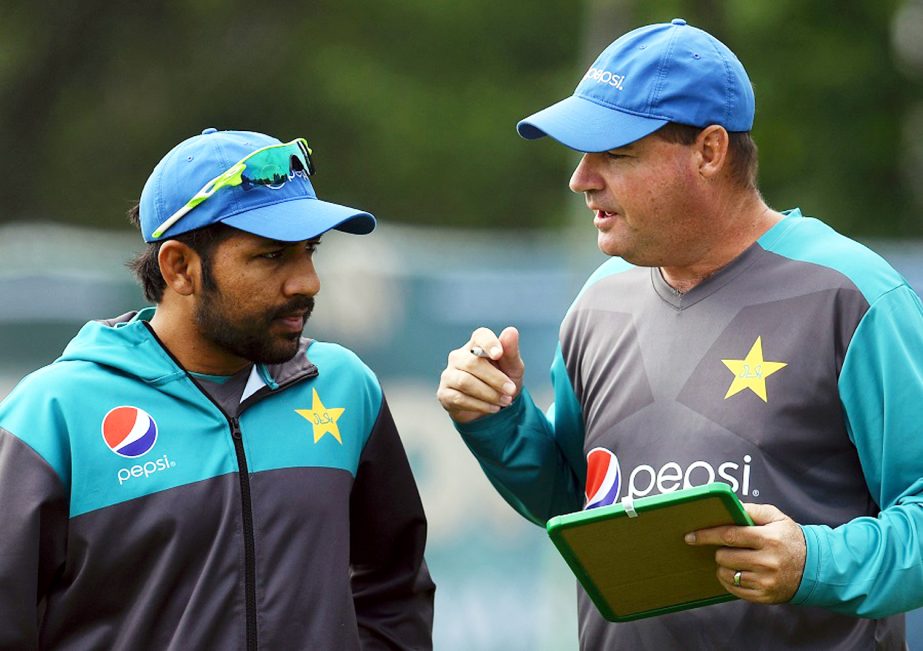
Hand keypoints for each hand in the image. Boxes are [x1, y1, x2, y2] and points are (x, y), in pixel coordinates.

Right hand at [436, 326, 523, 423]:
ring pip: (465, 382)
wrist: (493, 408)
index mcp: (476, 345)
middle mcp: (459, 357)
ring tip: (505, 401)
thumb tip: (511, 331)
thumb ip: (511, 352)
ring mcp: (449, 375)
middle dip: (495, 378)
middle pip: (473, 363)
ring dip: (489, 394)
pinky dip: (479, 405)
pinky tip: (493, 408)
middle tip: (511, 390)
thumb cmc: (502, 381)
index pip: (480, 336)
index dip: (489, 343)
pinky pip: (459, 398)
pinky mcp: (444, 394)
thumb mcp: (513, 369)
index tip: (499, 354)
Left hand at [684, 502, 805, 603]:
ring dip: (723, 566)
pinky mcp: (765, 596)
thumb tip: (730, 505)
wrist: (815, 568)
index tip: (690, 536)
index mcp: (768, 539)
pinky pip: (734, 589)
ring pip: (726, 574)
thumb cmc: (790, 539)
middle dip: (718, 551)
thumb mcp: (776, 518)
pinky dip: (729, 580)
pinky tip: (737, 572)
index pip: (729, 535)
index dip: (706, 535)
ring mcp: (766, 581)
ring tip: (733, 560)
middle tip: (724, 548)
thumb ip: (752, 510)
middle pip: (725, 556)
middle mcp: (767, 561)